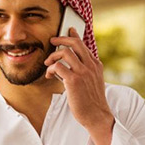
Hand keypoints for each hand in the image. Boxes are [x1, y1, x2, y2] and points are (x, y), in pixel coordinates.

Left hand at [45, 27, 114, 144]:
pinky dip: (50, 69)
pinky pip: (58, 67)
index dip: (75, 36)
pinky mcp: (74, 81)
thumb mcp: (92, 82)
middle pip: (76, 44)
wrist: (96, 115)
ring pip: (65, 53)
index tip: (69, 29)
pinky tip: (49, 75)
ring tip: (48, 63)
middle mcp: (91, 66)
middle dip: (62, 38)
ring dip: (53, 56)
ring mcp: (83, 73)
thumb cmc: (91, 101)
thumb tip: (63, 66)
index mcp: (96, 65)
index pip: (84, 45)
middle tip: (53, 40)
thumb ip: (82, 72)